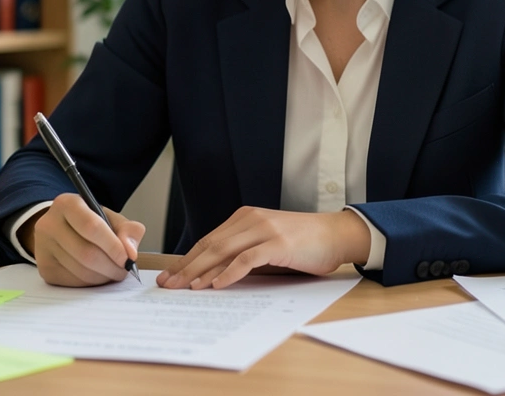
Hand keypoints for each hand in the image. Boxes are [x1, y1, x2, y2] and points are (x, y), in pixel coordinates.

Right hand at [21, 193, 144, 286]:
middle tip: (124, 269)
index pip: (91, 227)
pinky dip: (92, 282)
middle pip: (86, 253)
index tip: (128, 258)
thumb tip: (130, 252)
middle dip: (111, 266)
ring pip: (81, 271)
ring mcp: (43, 247)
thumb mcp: (110, 218)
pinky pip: (74, 282)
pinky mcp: (44, 268)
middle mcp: (49, 223)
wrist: (60, 229)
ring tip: (113, 271)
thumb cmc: (89, 222)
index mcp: (67, 204)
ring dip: (103, 276)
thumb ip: (127, 230)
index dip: (113, 246)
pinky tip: (98, 274)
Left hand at [157, 207, 370, 290]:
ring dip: (202, 271)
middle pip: (211, 245)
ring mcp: (265, 230)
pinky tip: (217, 284)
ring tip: (187, 288)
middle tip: (168, 284)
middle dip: (187, 266)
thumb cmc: (304, 242)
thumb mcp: (268, 241)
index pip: (209, 240)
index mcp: (246, 217)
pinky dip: (229, 272)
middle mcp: (252, 219)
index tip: (169, 275)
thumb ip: (244, 249)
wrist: (336, 234)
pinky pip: (247, 259)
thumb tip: (213, 273)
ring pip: (224, 251)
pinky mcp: (279, 244)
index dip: (187, 258)